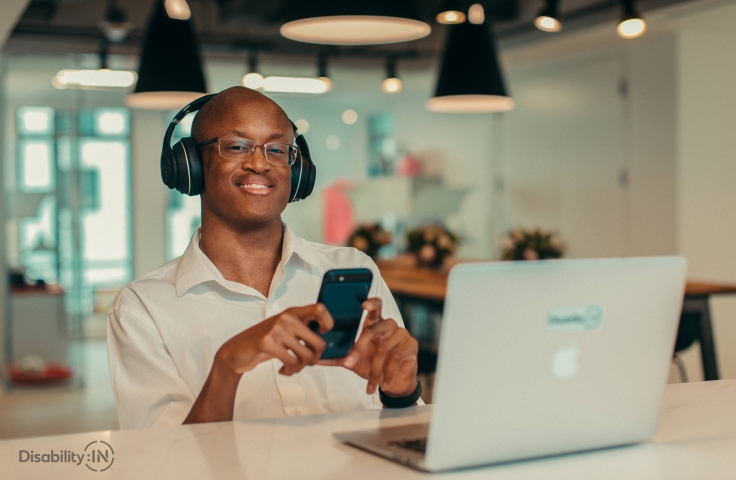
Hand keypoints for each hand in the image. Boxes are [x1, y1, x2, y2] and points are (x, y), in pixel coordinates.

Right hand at [216, 304, 333, 375]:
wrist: (236, 352)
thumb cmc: (265, 342)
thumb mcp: (284, 329)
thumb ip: (302, 329)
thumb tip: (326, 339)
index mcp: (293, 312)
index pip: (320, 309)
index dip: (328, 323)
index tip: (322, 334)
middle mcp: (286, 317)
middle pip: (319, 342)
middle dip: (315, 358)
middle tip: (307, 362)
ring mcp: (276, 329)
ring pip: (306, 356)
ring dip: (301, 367)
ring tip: (293, 368)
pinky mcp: (267, 342)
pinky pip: (292, 362)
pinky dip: (290, 371)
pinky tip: (284, 370)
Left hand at [320, 298, 418, 396]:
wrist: (394, 384)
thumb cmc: (374, 367)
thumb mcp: (354, 362)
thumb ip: (338, 357)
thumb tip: (317, 358)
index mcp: (375, 324)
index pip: (375, 307)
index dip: (371, 303)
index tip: (363, 305)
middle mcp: (389, 326)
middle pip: (373, 329)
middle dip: (359, 348)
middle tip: (350, 363)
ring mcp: (402, 334)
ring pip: (384, 348)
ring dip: (375, 368)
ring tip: (370, 382)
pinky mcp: (411, 345)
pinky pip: (396, 357)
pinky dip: (387, 373)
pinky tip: (382, 383)